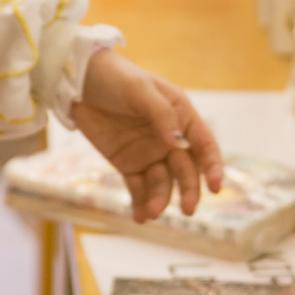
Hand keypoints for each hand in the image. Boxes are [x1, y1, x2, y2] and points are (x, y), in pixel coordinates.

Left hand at [74, 50, 225, 220]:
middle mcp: (169, 139)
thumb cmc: (116, 77)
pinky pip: (138, 188)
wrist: (79, 82)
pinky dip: (140, 204)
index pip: (204, 145)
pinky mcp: (127, 164)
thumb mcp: (140, 90)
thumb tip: (177, 142)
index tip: (215, 187)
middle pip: (185, 170)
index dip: (213, 166)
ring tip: (152, 213)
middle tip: (187, 209)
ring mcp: (148, 154)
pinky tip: (140, 217)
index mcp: (181, 116)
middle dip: (188, 190)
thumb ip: (161, 114)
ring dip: (160, 200)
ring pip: (161, 183)